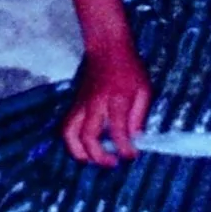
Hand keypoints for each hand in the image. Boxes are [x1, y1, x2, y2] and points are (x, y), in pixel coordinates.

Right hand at [60, 48, 151, 165]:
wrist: (107, 49)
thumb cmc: (129, 69)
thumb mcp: (144, 89)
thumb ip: (139, 115)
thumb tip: (135, 139)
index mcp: (116, 99)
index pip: (118, 130)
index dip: (124, 148)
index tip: (131, 156)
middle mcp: (95, 104)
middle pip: (88, 136)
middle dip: (99, 156)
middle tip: (112, 162)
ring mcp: (81, 104)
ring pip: (69, 133)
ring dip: (78, 152)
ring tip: (92, 159)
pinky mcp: (73, 105)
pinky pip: (66, 127)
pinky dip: (72, 141)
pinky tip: (83, 148)